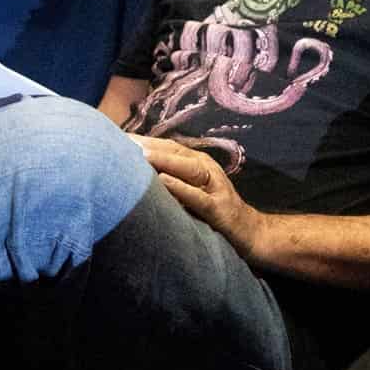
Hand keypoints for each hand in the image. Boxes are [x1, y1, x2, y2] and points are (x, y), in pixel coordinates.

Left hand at [131, 135, 264, 259]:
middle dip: (149, 146)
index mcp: (198, 163)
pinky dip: (180, 188)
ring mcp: (215, 188)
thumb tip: (137, 173)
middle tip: (122, 141)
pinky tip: (163, 181)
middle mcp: (207, 170)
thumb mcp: (192, 191)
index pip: (168, 147)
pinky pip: (198, 196)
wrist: (250, 232)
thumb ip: (172, 180)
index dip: (144, 141)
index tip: (118, 136)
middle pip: (176, 152)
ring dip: (164, 161)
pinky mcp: (219, 209)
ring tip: (139, 155)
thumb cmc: (214, 211)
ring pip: (188, 169)